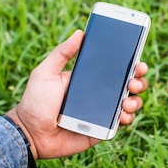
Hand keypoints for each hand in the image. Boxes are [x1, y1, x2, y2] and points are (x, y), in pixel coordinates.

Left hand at [7, 30, 148, 159]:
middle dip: (138, 81)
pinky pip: (120, 124)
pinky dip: (127, 119)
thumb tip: (80, 32)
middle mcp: (98, 95)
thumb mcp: (45, 73)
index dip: (129, 64)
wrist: (29, 134)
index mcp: (87, 79)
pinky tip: (123, 115)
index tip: (138, 60)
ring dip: (135, 100)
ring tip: (127, 101)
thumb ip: (62, 53)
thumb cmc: (35, 102)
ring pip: (128, 104)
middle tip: (135, 80)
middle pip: (127, 85)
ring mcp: (101, 113)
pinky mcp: (101, 130)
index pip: (113, 68)